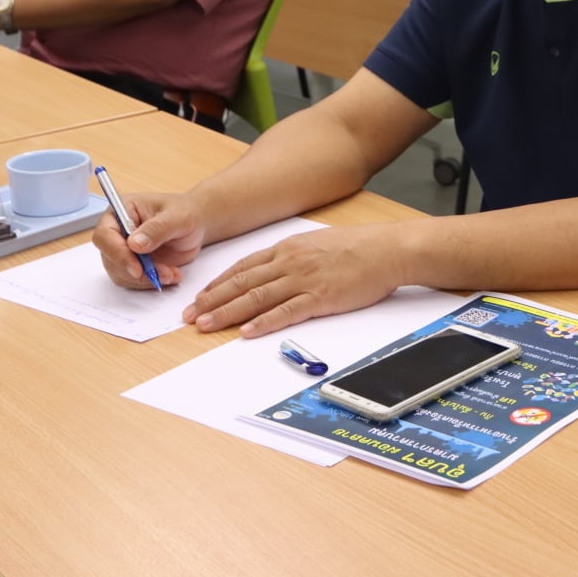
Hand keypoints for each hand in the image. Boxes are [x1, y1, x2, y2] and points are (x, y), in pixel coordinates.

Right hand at [92, 191, 211, 289]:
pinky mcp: (133, 265)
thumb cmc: (185, 213)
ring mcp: (123, 250)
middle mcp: (117, 232)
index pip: (105, 234)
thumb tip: (134, 244)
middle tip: (164, 273)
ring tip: (172, 272)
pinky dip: (152, 282)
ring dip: (146, 279)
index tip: (136, 268)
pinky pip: (133, 281)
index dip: (117, 253)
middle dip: (136, 271)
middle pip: (110, 258)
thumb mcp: (177, 217)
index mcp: (121, 211)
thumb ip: (156, 228)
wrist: (195, 225)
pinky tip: (171, 274)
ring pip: (121, 273)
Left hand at [182, 223, 409, 337]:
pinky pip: (286, 312)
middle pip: (242, 283)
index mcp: (288, 249)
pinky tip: (246, 332)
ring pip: (256, 298)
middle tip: (189, 316)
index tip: (199, 296)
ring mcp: (303, 280)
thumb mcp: (318, 244)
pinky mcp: (320, 297)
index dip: (218, 283)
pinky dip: (263, 323)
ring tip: (206, 325)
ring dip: (227, 312)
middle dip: (212, 300)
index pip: (243, 267)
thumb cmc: (359, 248)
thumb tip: (274, 270)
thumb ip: (294, 256)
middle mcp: (290, 262)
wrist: (387, 249)